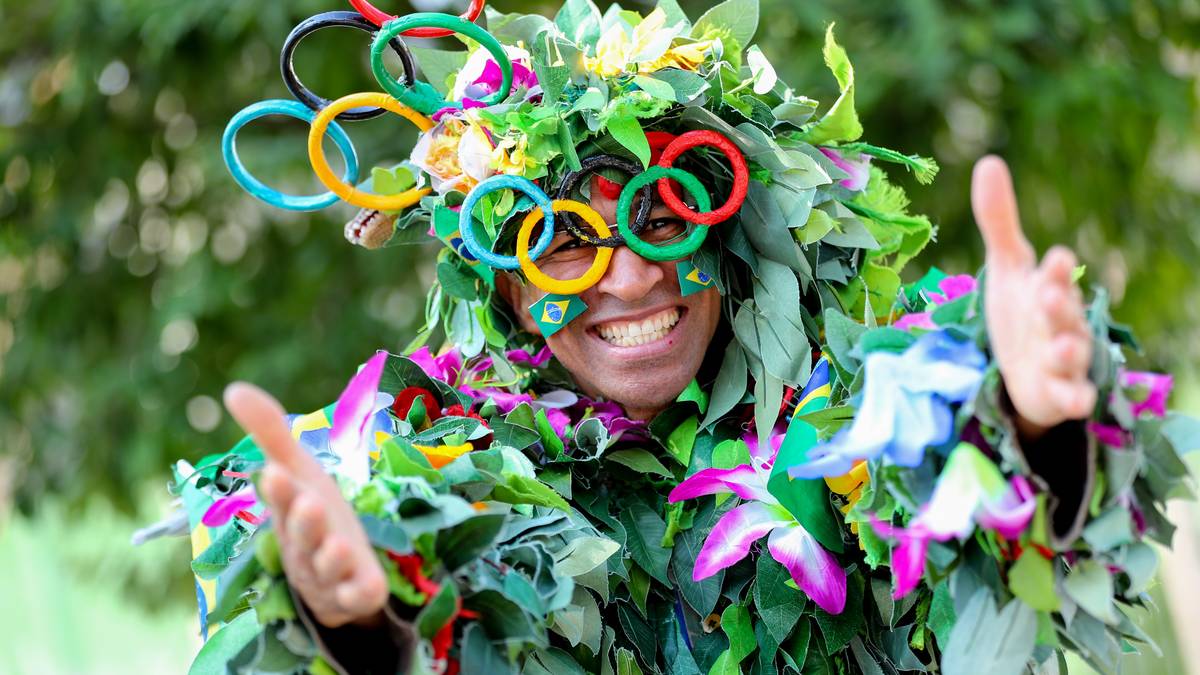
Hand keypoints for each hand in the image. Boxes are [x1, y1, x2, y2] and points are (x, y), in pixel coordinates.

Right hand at [224, 382, 389, 628]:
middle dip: (305, 521)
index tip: (276, 472)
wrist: (333, 576)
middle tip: (310, 504)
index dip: (281, 490)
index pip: (283, 499)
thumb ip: (270, 432)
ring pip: (329, 567)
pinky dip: (361, 593)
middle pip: (303, 534)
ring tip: (339, 544)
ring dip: (333, 557)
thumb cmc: (313, 514)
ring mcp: (330, 572)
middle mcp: (306, 543)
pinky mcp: (356, 593)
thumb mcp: (299, 472)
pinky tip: (369, 588)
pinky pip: (358, 596)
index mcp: (292, 510)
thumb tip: (234, 388)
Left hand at [971, 156, 1096, 438]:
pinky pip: (1074, 395)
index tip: (1056, 257)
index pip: (1054, 273)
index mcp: (1046, 288)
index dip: (1056, 268)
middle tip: (1051, 294)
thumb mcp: (1006, 267)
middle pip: (1063, 310)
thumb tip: (989, 161)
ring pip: (1071, 352)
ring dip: (1069, 349)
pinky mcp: (1060, 391)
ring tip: (1064, 347)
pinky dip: (1074, 397)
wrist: (1026, 368)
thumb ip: (999, 220)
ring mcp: (1063, 357)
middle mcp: (1059, 321)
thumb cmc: (1020, 310)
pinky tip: (1075, 401)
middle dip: (1059, 303)